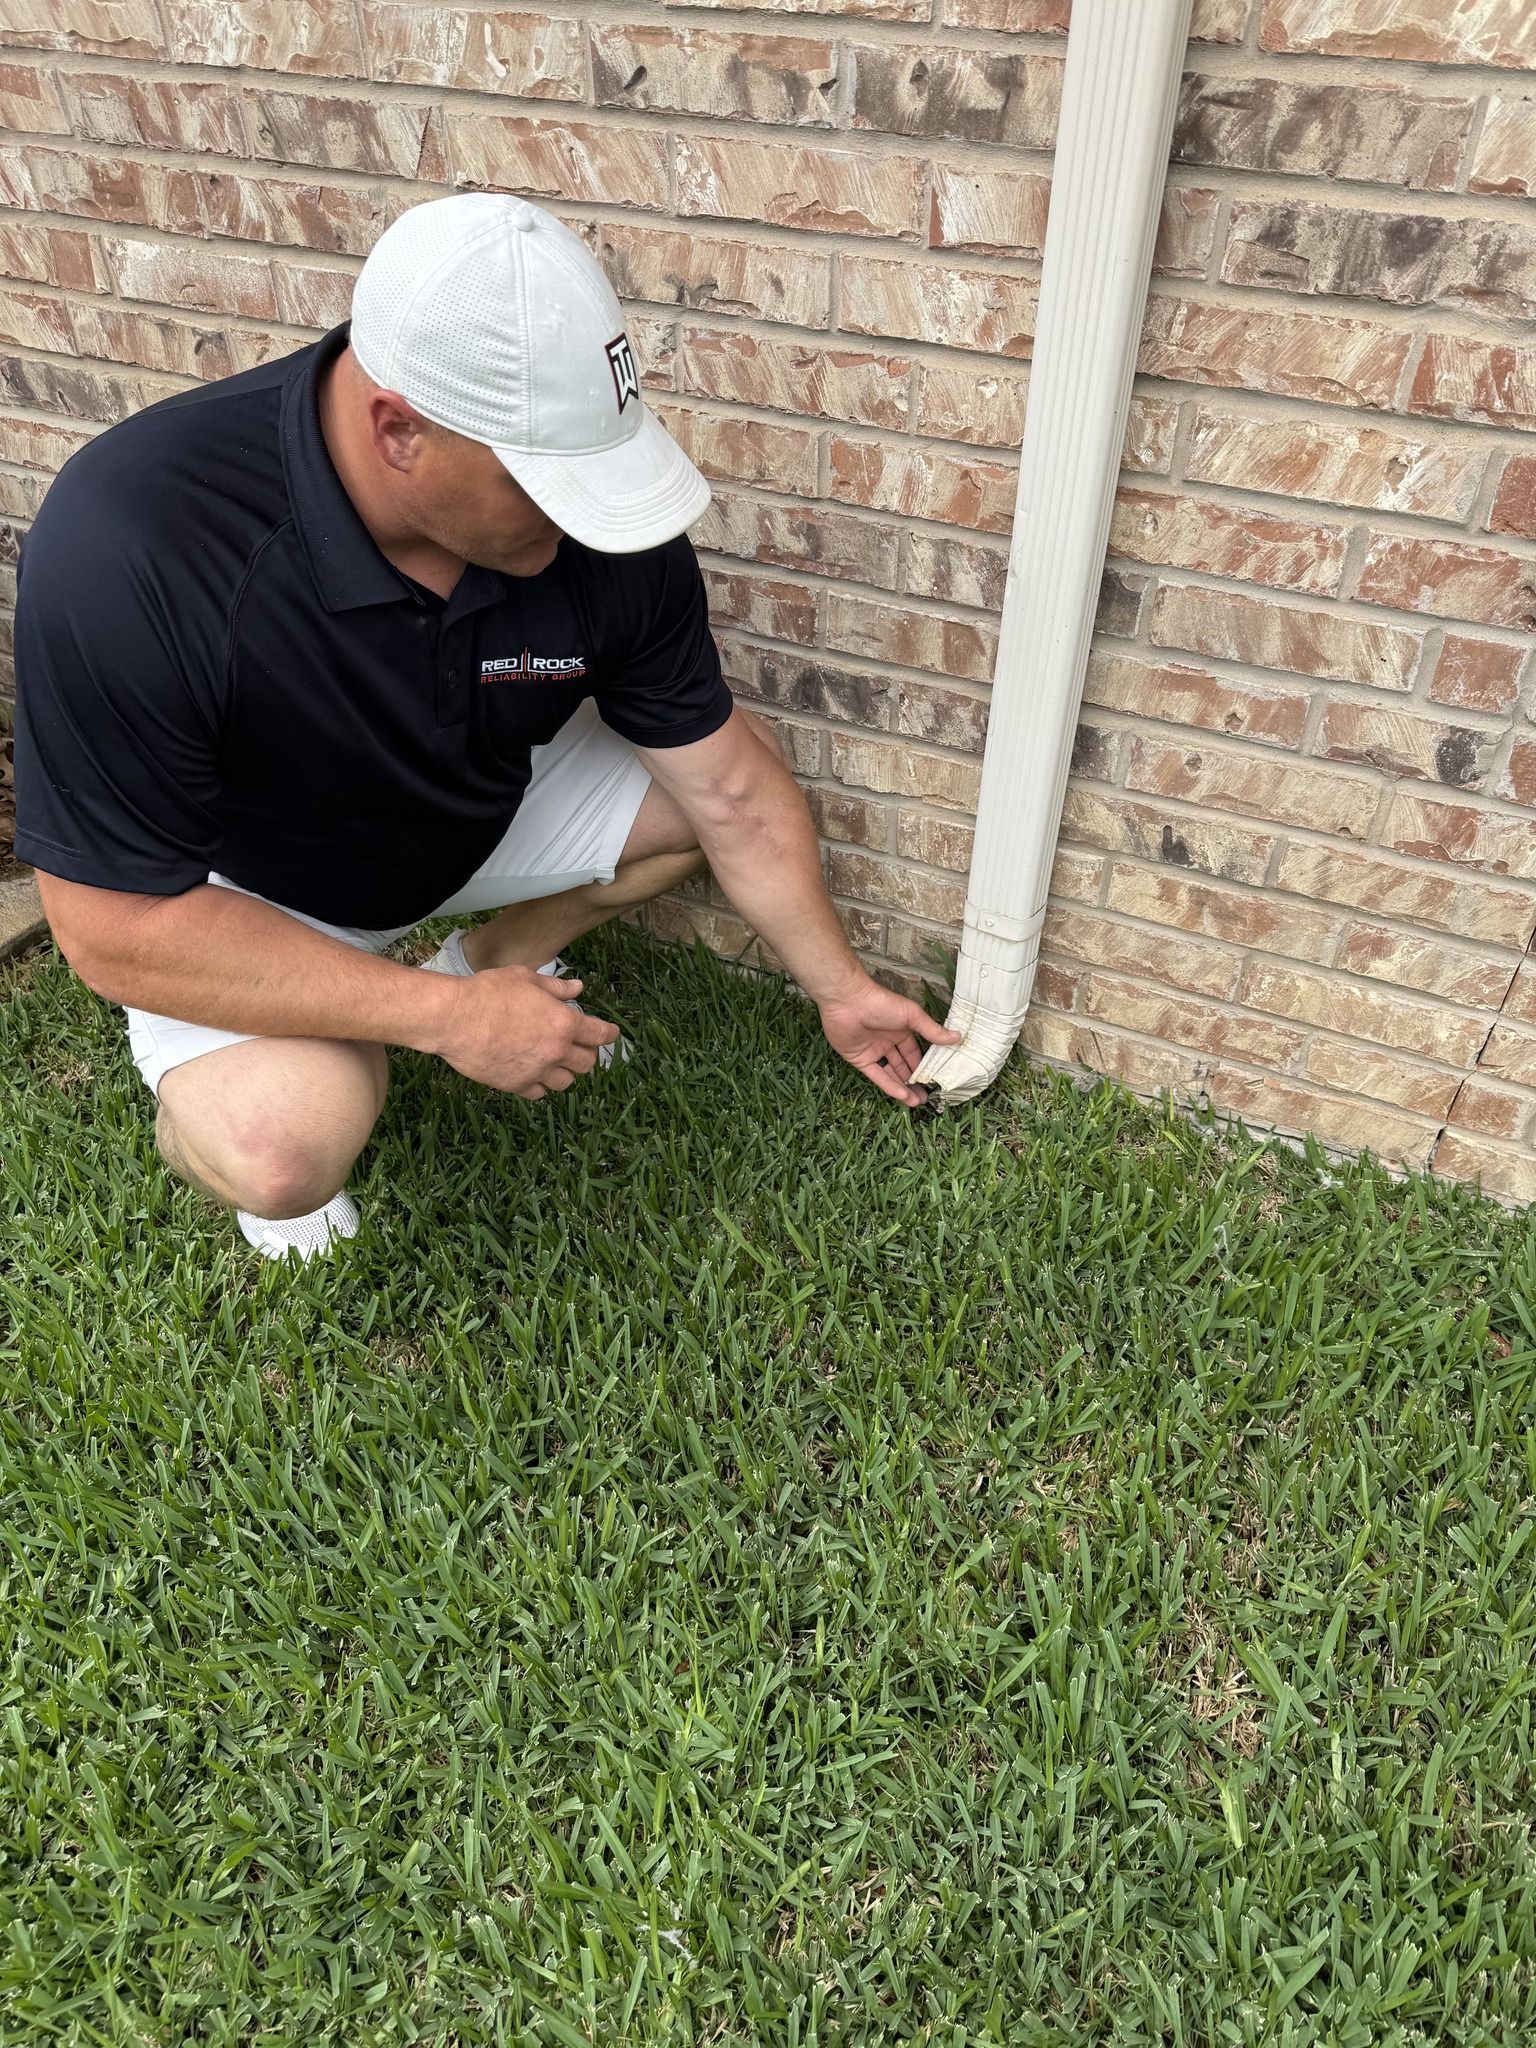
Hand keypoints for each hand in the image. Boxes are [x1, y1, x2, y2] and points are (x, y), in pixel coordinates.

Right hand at [431, 965, 620, 1098]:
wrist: (455, 1019)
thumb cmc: (489, 993)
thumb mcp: (526, 979)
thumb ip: (556, 988)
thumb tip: (577, 988)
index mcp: (563, 1023)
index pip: (599, 1034)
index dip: (609, 1034)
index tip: (611, 1033)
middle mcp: (555, 1051)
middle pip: (586, 1063)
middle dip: (586, 1054)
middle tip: (578, 1046)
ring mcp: (536, 1072)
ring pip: (565, 1083)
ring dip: (565, 1072)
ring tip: (555, 1061)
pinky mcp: (515, 1085)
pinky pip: (539, 1093)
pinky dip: (540, 1085)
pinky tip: (533, 1073)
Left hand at [818, 975, 961, 1106]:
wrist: (849, 1001)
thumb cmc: (882, 1003)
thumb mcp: (912, 1016)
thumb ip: (932, 1031)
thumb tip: (958, 1037)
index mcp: (900, 1030)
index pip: (914, 1053)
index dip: (923, 1067)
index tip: (934, 1081)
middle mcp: (887, 1042)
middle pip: (903, 1066)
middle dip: (914, 1082)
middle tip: (926, 1098)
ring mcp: (873, 1052)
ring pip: (891, 1074)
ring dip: (903, 1088)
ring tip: (917, 1102)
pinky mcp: (859, 1060)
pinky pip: (877, 1076)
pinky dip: (889, 1086)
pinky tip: (903, 1096)